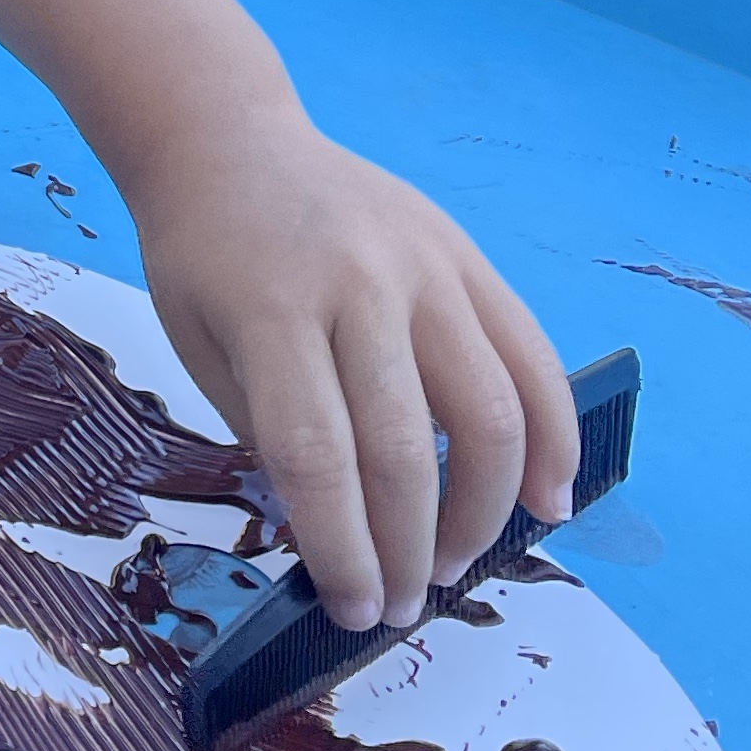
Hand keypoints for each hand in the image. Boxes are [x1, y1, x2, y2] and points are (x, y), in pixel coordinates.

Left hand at [125, 122, 580, 633]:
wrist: (229, 140)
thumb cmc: (202, 257)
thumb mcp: (198, 346)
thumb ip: (270, 432)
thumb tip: (343, 534)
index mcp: (271, 310)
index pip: (318, 457)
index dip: (343, 550)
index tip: (351, 610)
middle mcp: (358, 284)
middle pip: (406, 448)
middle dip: (408, 551)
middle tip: (399, 608)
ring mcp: (425, 264)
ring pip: (490, 410)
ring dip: (485, 510)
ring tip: (454, 563)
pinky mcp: (467, 256)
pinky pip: (531, 356)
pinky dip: (552, 437)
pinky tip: (549, 499)